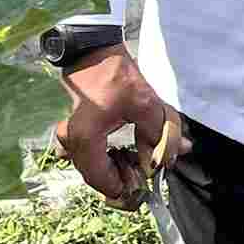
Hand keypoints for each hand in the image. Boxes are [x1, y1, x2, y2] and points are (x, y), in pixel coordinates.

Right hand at [52, 49, 177, 207]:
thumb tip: (175, 156)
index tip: (142, 187)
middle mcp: (71, 143)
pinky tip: (122, 149)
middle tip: (143, 168)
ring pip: (92, 168)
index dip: (123, 190)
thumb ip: (161, 134)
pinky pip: (88, 156)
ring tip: (136, 156)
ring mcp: (67, 139)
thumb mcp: (145, 104)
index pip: (101, 181)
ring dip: (115, 168)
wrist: (93, 53)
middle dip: (122, 179)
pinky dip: (105, 159)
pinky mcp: (71, 134)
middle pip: (96, 177)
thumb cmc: (116, 76)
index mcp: (85, 139)